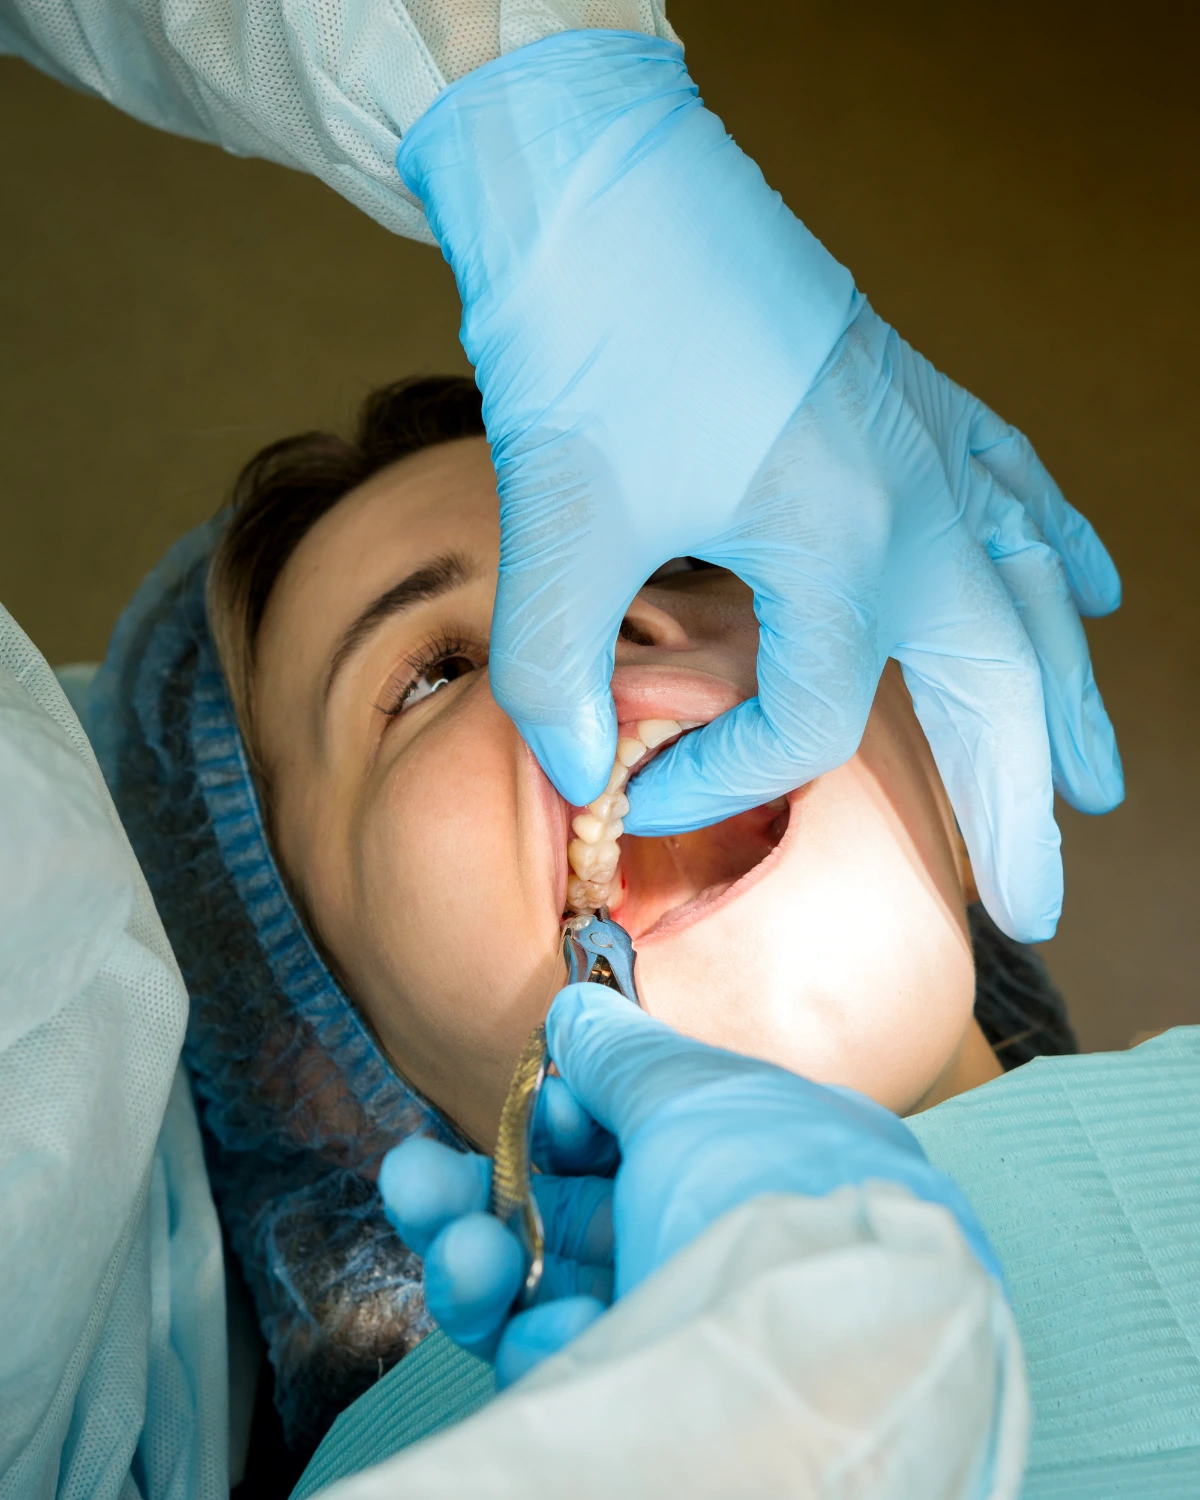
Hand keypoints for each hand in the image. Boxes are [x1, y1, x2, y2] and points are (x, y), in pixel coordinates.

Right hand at [380, 982, 999, 1384]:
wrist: (812, 1356)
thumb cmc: (767, 1201)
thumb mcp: (692, 1094)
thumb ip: (621, 1053)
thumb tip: (575, 1010)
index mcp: (738, 1164)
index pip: (625, 1141)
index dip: (563, 1123)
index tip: (542, 1103)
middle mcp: (702, 1246)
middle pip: (559, 1218)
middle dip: (474, 1192)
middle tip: (414, 1177)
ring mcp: (669, 1324)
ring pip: (535, 1294)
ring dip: (477, 1263)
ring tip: (464, 1255)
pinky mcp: (631, 1398)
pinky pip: (552, 1368)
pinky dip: (536, 1345)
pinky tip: (565, 1332)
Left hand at [397, 31, 1120, 941]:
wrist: (599, 174)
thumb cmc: (590, 326)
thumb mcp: (562, 513)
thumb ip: (559, 666)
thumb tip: (577, 767)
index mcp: (842, 537)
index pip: (806, 720)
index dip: (726, 779)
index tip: (645, 789)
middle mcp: (913, 494)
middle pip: (991, 685)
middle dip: (1015, 804)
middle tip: (1033, 901)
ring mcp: (923, 436)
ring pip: (1029, 590)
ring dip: (1060, 692)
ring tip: (1095, 777)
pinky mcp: (903, 389)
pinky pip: (1014, 482)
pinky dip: (1050, 543)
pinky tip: (1080, 581)